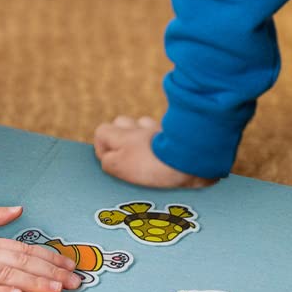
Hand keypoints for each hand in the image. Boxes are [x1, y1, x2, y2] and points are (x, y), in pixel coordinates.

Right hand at [92, 116, 213, 187]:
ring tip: (149, 158)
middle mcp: (138, 127)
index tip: (111, 164)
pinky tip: (166, 158)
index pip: (101, 132)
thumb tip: (107, 159)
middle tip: (129, 160)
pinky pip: (162, 135)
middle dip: (122, 139)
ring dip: (143, 139)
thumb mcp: (119, 166)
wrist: (189, 160)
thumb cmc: (153, 164)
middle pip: (122, 124)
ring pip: (143, 127)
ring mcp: (158, 129)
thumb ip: (108, 161)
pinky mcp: (176, 136)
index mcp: (122, 134)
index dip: (103, 150)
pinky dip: (162, 144)